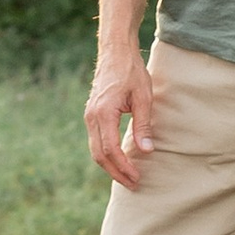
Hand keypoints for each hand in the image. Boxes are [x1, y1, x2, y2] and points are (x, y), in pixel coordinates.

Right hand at [85, 44, 154, 189]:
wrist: (115, 51)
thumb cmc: (131, 71)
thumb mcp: (143, 97)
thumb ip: (143, 124)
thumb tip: (146, 150)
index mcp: (104, 113)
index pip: (111, 149)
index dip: (124, 166)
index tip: (137, 177)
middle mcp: (92, 116)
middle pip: (99, 154)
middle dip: (116, 172)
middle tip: (133, 184)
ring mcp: (89, 115)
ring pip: (95, 149)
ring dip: (110, 166)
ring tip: (127, 176)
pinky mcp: (91, 114)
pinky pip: (95, 140)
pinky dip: (106, 154)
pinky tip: (119, 159)